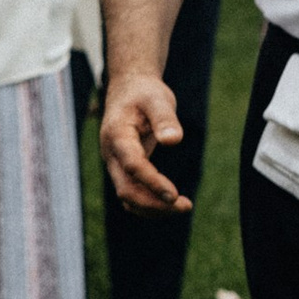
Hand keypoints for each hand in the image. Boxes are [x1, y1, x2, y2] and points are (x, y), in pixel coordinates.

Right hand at [103, 67, 191, 212]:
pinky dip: (150, 203)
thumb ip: (164, 118)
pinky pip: (132, 194)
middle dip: (154, 203)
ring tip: (185, 206)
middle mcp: (111, 154)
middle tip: (186, 206)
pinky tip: (171, 201)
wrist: (128, 91)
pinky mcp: (123, 169)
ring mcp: (115, 164)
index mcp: (117, 135)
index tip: (174, 195)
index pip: (132, 165)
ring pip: (128, 197)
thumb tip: (173, 141)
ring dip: (154, 208)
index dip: (152, 182)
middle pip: (126, 189)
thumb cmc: (144, 93)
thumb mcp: (157, 99)